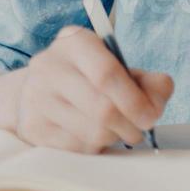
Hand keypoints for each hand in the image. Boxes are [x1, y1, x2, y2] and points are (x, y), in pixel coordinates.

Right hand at [9, 26, 172, 152]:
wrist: (38, 89)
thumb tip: (157, 101)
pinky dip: (95, 147)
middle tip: (139, 130)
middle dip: (130, 125)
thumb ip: (149, 80)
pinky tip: (95, 135)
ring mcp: (36, 99)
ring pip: (90, 132)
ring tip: (118, 131)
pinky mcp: (32, 127)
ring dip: (114, 137)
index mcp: (76, 42)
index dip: (135, 101)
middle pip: (101, 109)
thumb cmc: (90, 77)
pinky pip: (76, 148)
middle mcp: (49, 67)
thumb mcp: (120, 66)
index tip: (152, 116)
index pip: (107, 74)